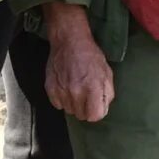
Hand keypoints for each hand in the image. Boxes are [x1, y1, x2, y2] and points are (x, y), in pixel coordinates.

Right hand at [44, 1, 114, 122]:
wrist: (69, 41)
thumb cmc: (91, 56)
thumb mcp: (107, 73)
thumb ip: (107, 93)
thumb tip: (103, 109)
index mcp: (92, 88)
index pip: (94, 117)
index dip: (97, 111)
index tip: (97, 104)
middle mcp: (76, 92)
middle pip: (82, 116)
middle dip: (86, 108)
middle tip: (87, 94)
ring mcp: (61, 91)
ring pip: (69, 111)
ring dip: (74, 103)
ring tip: (76, 88)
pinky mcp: (50, 89)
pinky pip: (58, 105)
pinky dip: (62, 99)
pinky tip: (66, 87)